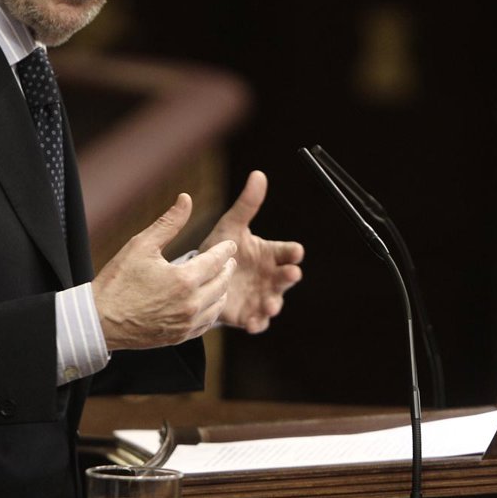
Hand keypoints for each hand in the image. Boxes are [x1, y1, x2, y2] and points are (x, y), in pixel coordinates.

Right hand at [92, 194, 237, 350]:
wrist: (99, 321)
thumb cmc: (117, 280)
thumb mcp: (141, 245)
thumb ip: (168, 222)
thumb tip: (186, 199)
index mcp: (184, 280)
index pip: (216, 261)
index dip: (225, 250)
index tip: (230, 244)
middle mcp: (190, 304)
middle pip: (222, 283)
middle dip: (227, 269)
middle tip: (228, 260)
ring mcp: (186, 324)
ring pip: (217, 305)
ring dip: (222, 290)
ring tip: (220, 279)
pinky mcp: (179, 337)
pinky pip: (206, 324)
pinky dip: (211, 310)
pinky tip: (208, 302)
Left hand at [199, 171, 304, 332]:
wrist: (201, 277)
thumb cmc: (222, 249)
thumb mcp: (231, 225)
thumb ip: (246, 204)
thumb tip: (258, 174)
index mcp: (270, 254)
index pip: (287, 251)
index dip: (293, 252)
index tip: (295, 251)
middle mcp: (270, 276)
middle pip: (286, 277)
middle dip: (289, 275)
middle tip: (292, 273)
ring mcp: (261, 296)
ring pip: (274, 301)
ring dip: (274, 303)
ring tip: (271, 305)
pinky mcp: (248, 314)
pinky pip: (257, 321)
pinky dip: (257, 323)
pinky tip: (253, 323)